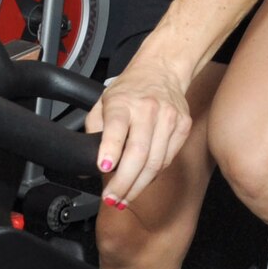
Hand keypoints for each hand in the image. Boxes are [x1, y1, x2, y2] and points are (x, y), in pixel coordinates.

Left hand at [85, 58, 193, 206]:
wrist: (162, 70)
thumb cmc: (129, 90)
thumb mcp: (103, 102)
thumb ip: (93, 130)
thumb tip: (85, 163)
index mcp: (123, 102)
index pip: (117, 127)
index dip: (111, 149)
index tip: (103, 168)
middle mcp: (148, 109)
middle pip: (138, 153)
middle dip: (124, 182)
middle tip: (112, 198)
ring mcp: (169, 118)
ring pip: (155, 162)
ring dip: (138, 186)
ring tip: (124, 198)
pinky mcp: (183, 126)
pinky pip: (167, 160)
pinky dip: (153, 175)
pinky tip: (141, 181)